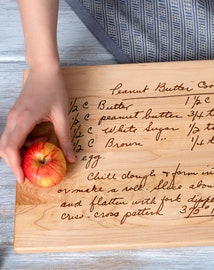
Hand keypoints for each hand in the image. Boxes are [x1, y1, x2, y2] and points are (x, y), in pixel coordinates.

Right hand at [0, 67, 75, 182]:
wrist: (45, 70)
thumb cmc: (54, 89)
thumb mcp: (62, 116)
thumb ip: (65, 138)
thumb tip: (71, 158)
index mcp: (23, 120)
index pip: (11, 148)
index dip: (15, 166)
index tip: (23, 178)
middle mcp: (13, 120)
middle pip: (4, 149)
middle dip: (15, 163)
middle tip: (30, 172)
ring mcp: (12, 117)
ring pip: (7, 142)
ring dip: (20, 152)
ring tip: (40, 151)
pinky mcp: (16, 115)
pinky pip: (13, 134)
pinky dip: (23, 143)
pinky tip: (40, 138)